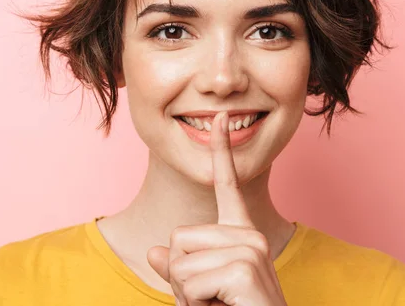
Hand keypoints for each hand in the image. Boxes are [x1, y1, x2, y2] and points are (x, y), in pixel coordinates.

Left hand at [147, 111, 287, 305]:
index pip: (227, 186)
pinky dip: (195, 304)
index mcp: (241, 235)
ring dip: (188, 295)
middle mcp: (250, 235)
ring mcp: (251, 248)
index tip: (220, 118)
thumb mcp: (200, 291)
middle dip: (182, 277)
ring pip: (179, 263)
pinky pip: (189, 282)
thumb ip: (180, 269)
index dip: (221, 151)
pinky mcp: (245, 267)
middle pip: (178, 238)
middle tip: (212, 298)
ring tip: (219, 304)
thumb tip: (154, 252)